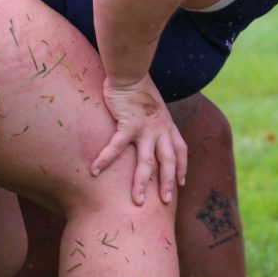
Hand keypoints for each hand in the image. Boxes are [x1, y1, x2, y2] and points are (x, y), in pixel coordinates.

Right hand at [91, 76, 188, 204]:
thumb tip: (151, 134)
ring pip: (147, 162)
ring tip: (137, 201)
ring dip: (142, 183)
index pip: (181, 150)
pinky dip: (105, 159)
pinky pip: (117, 147)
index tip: (182, 183)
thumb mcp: (156, 108)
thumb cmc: (140, 90)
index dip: (182, 167)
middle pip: (168, 162)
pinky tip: (95, 171)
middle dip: (168, 183)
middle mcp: (161, 130)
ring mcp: (146, 128)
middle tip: (166, 203)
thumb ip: (156, 122)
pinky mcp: (128, 124)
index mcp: (168, 126)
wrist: (131, 73)